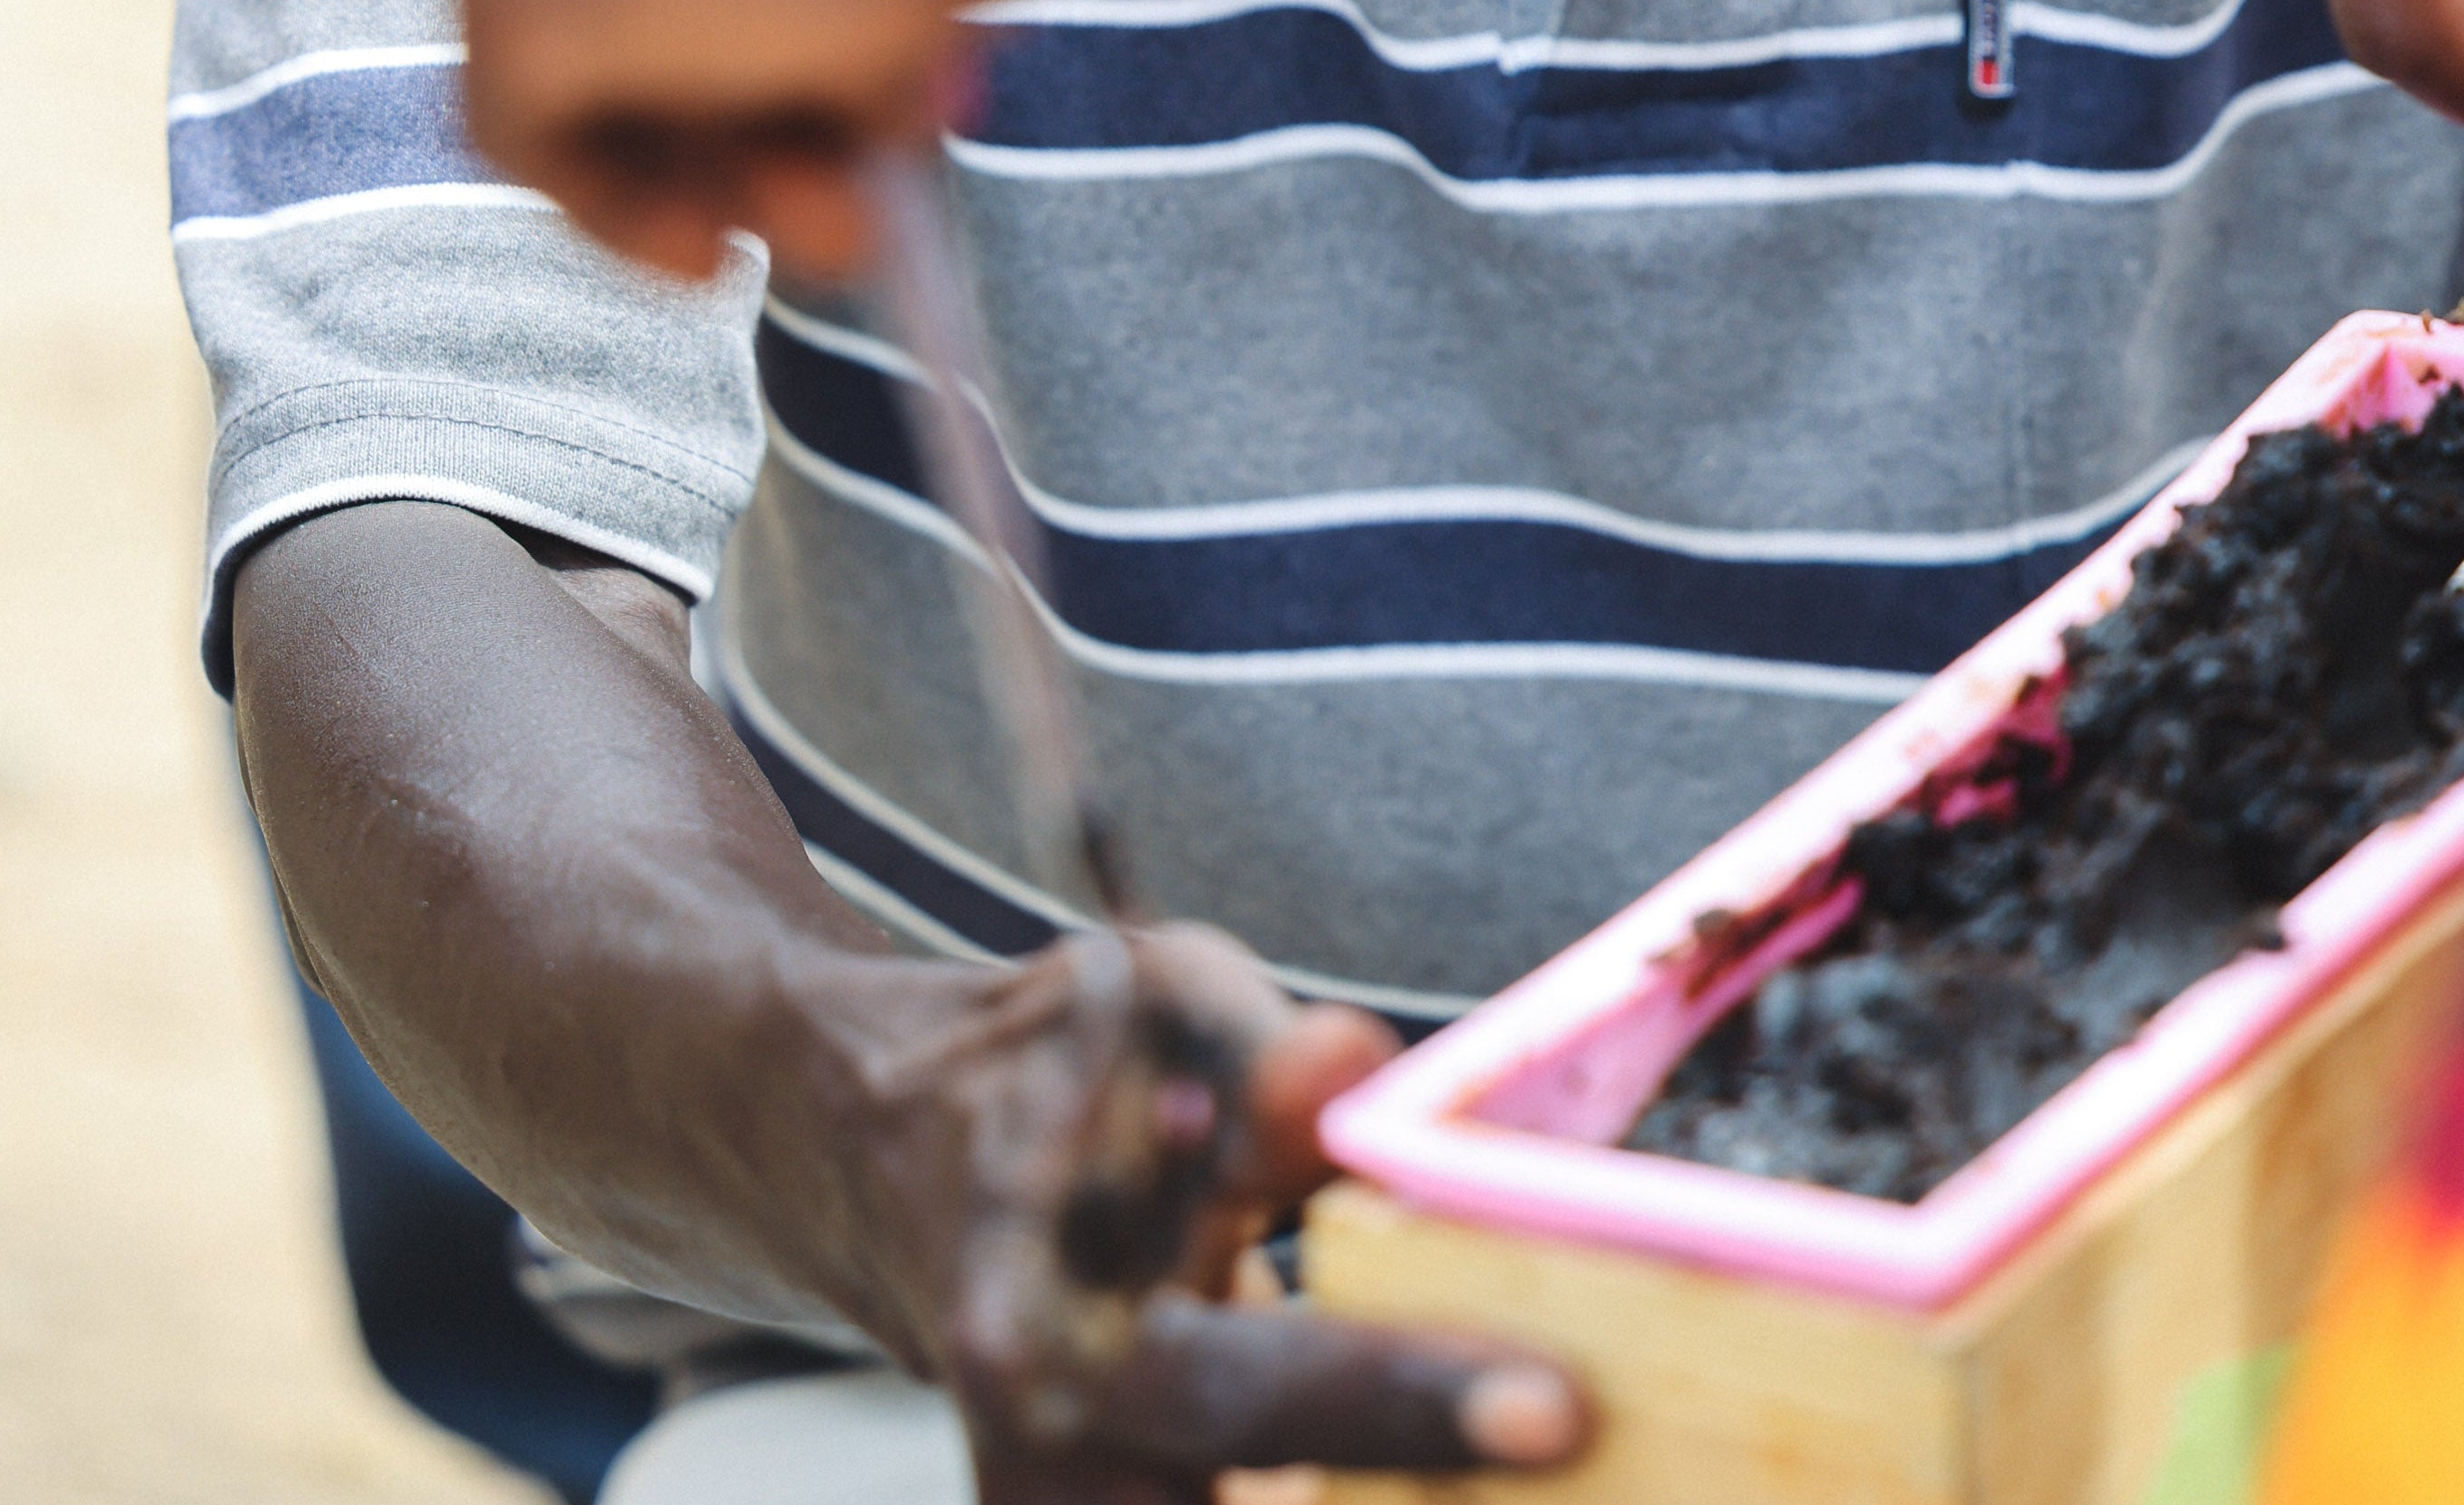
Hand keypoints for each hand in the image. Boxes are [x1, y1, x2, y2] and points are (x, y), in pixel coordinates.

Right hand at [852, 921, 1588, 1501]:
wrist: (878, 1159)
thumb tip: (1358, 1066)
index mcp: (1044, 1330)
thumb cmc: (1039, 1067)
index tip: (1555, 1405)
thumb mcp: (1148, 1008)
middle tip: (1584, 1446)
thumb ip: (1261, 1062)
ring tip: (1540, 1450)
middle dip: (1418, 1495)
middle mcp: (1050, 1470)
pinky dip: (1333, 1484)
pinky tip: (1437, 1449)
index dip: (1404, 1402)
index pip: (1250, 1395)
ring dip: (1389, 1491)